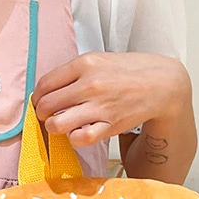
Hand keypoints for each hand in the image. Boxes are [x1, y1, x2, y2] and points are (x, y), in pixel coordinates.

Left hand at [33, 52, 190, 147]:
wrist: (161, 84)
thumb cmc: (128, 72)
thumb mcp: (99, 60)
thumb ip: (74, 73)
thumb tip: (48, 90)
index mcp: (84, 64)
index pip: (44, 84)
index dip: (37, 97)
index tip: (41, 103)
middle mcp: (89, 84)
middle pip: (46, 105)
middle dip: (42, 114)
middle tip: (48, 116)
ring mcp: (99, 106)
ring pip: (57, 124)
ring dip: (53, 128)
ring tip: (61, 125)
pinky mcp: (109, 125)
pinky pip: (79, 138)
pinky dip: (73, 138)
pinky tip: (78, 132)